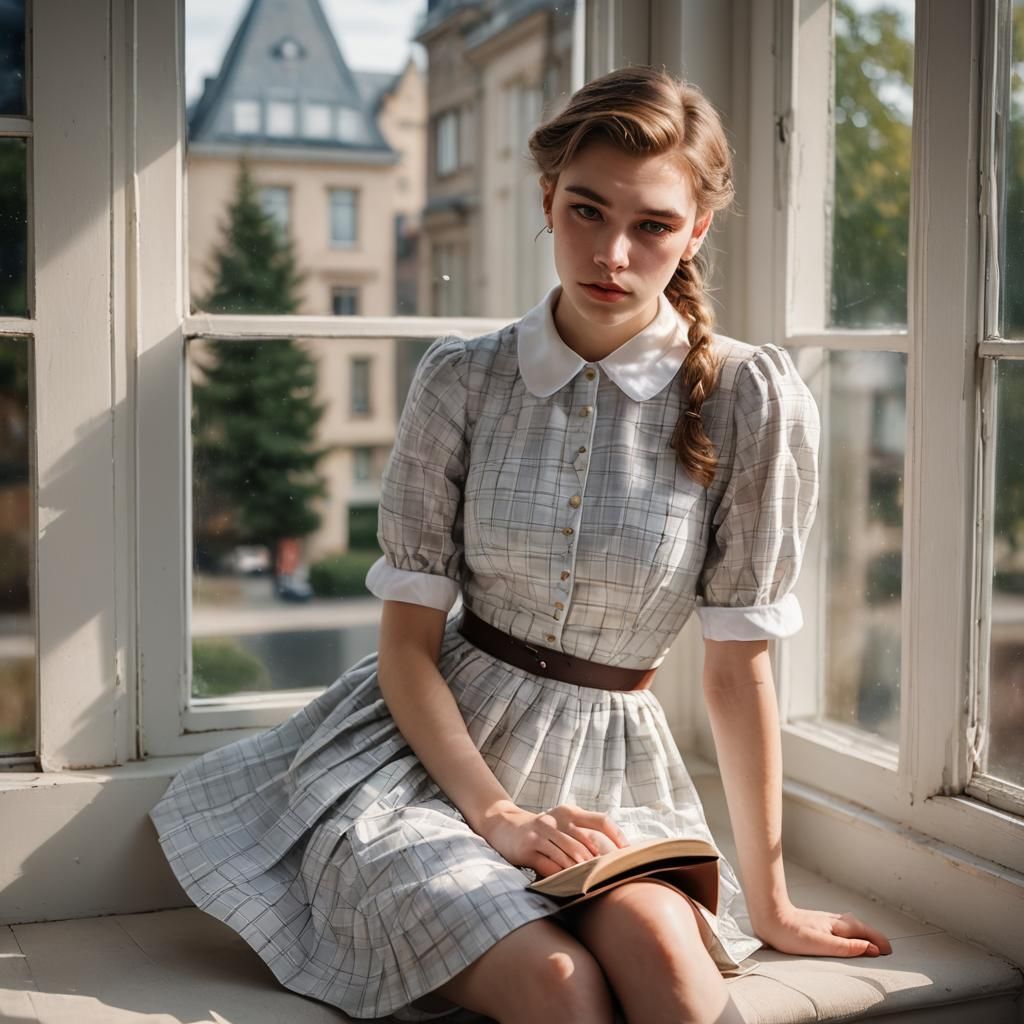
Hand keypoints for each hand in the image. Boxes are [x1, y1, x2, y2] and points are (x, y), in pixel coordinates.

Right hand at [480, 802, 630, 877]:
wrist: (504, 826)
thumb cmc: (541, 830)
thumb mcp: (561, 824)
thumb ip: (581, 833)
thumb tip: (612, 854)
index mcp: (569, 812)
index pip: (600, 820)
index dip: (617, 836)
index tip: (628, 853)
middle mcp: (556, 819)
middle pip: (586, 841)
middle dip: (600, 861)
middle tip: (613, 877)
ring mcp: (541, 833)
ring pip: (569, 855)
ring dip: (583, 872)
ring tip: (595, 885)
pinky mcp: (528, 848)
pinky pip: (549, 865)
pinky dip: (561, 877)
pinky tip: (569, 886)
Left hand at [753, 902, 892, 957]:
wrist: (770, 918)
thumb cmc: (792, 934)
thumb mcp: (823, 945)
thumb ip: (848, 947)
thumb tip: (872, 948)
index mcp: (837, 925)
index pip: (865, 932)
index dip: (878, 941)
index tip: (888, 951)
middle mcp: (833, 920)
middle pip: (859, 926)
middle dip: (873, 936)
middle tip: (884, 948)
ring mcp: (824, 920)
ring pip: (849, 924)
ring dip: (862, 932)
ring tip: (869, 942)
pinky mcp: (815, 922)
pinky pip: (840, 926)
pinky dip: (849, 931)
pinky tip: (844, 935)